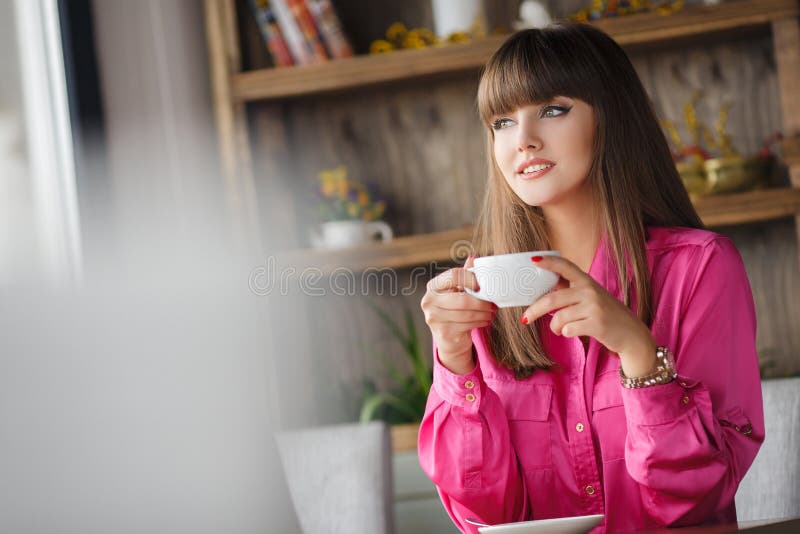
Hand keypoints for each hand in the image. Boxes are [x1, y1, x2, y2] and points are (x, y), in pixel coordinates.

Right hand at [421, 255, 495, 374]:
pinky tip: (485, 320)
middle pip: (462, 299)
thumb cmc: (455, 310)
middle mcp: (429, 301)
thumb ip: (464, 276)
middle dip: (482, 302)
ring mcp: (434, 318)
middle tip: (492, 303)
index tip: (481, 286)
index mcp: (433, 286)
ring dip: (484, 313)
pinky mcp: (443, 333)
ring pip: (467, 314)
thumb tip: (473, 258)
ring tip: (491, 312)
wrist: (449, 338)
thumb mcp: (458, 291)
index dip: (470, 278)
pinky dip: (480, 322)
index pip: (453, 275)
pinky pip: (467, 325)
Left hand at [521, 255, 656, 376]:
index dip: (548, 262)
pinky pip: (568, 330)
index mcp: (586, 281)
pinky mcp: (597, 324)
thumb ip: (570, 293)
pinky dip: (565, 334)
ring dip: (554, 327)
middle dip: (534, 310)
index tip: (532, 260)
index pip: (565, 266)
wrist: (631, 335)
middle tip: (525, 319)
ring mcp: (594, 306)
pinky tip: (572, 333)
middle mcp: (590, 290)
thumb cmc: (606, 315)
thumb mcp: (591, 298)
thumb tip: (541, 293)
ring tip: (559, 329)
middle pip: (553, 299)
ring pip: (559, 317)